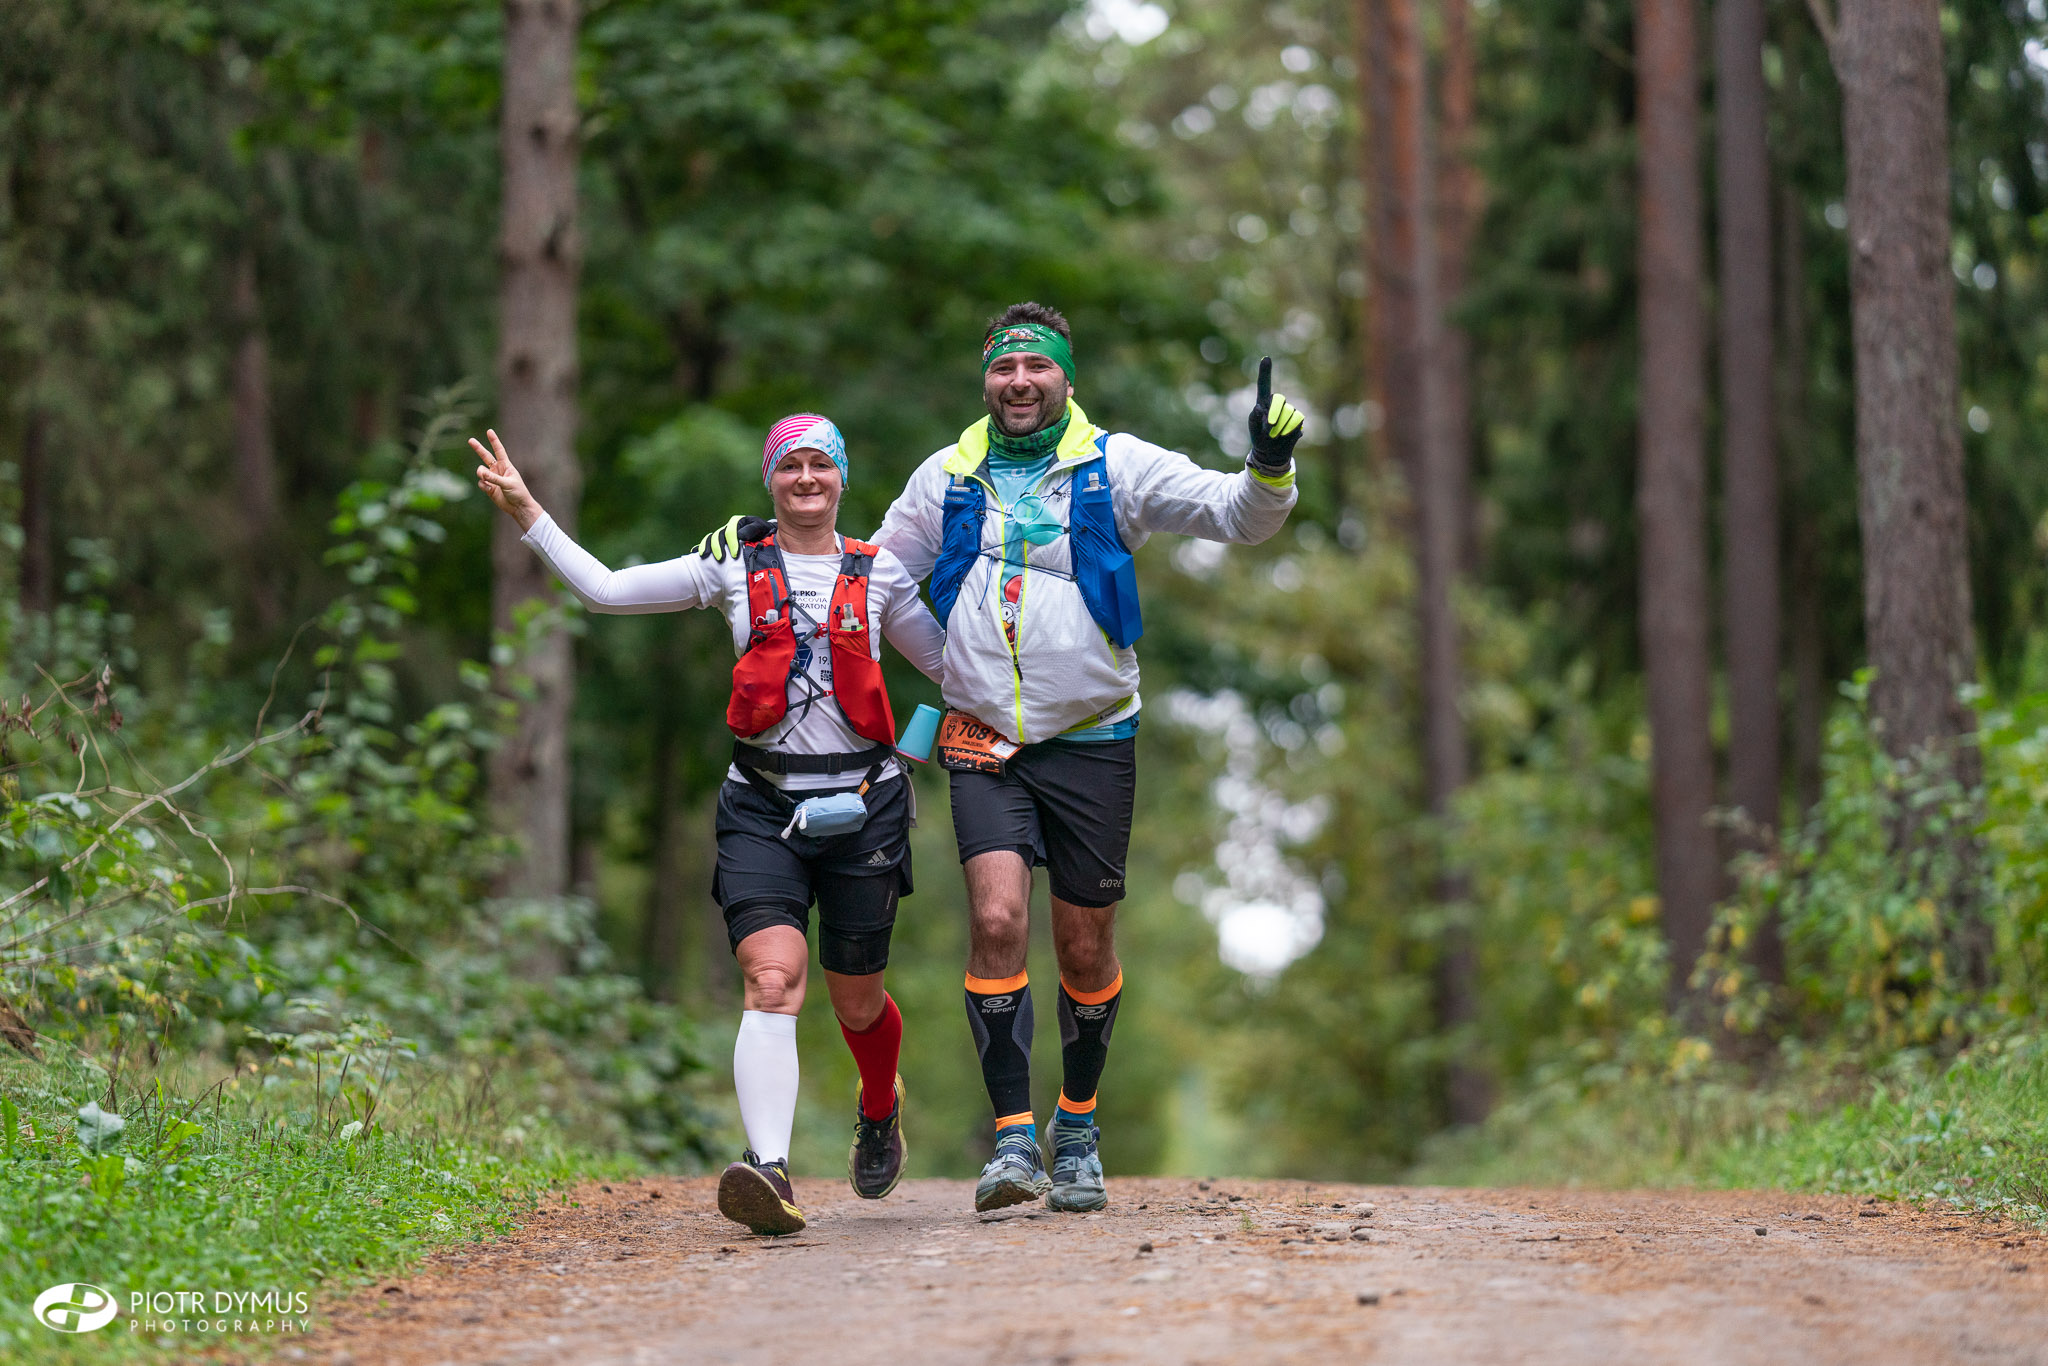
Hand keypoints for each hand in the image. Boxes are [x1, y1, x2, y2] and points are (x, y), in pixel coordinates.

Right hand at [470, 429, 543, 531]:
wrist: (518, 507)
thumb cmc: (518, 493)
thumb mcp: (507, 483)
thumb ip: (493, 478)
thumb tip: (480, 473)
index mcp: (506, 466)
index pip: (499, 450)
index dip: (494, 441)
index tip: (489, 431)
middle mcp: (498, 470)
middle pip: (486, 456)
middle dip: (478, 448)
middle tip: (470, 440)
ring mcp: (492, 478)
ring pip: (480, 471)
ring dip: (482, 474)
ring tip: (487, 481)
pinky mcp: (488, 487)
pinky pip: (481, 483)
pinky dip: (483, 485)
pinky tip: (490, 490)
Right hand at [693, 514, 774, 561]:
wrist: (766, 536)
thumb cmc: (765, 532)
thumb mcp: (762, 528)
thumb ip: (752, 529)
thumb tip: (739, 535)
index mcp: (738, 522)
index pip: (731, 531)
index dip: (731, 542)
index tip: (735, 555)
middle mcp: (728, 528)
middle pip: (718, 536)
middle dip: (718, 547)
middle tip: (720, 559)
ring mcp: (723, 535)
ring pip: (711, 539)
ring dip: (707, 547)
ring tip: (705, 556)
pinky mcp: (720, 542)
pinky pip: (707, 543)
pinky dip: (701, 547)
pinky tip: (696, 553)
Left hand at [1246, 356, 1303, 473]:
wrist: (1272, 452)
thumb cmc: (1259, 437)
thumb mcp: (1253, 429)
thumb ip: (1254, 418)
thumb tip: (1259, 408)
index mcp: (1263, 402)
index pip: (1264, 385)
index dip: (1265, 371)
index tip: (1266, 358)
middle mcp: (1277, 403)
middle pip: (1278, 399)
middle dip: (1274, 413)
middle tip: (1269, 427)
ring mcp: (1289, 410)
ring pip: (1288, 413)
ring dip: (1280, 427)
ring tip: (1275, 435)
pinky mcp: (1298, 419)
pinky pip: (1296, 421)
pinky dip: (1289, 430)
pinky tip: (1285, 435)